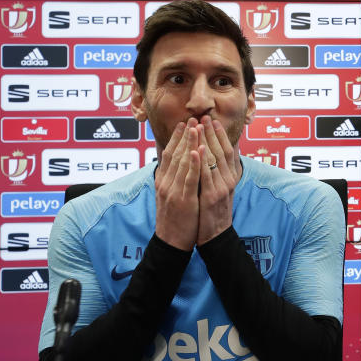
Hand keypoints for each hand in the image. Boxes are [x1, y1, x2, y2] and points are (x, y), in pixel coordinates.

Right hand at [154, 119, 200, 250]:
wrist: (171, 242)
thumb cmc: (175, 218)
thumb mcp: (170, 196)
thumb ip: (173, 179)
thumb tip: (178, 164)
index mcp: (163, 181)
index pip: (169, 154)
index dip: (177, 138)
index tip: (184, 123)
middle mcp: (166, 183)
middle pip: (174, 154)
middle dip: (184, 135)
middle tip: (192, 118)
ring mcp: (173, 191)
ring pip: (181, 162)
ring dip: (188, 143)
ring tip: (195, 127)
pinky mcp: (183, 200)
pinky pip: (188, 179)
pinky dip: (192, 164)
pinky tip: (196, 151)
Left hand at [196, 115, 239, 244]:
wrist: (215, 236)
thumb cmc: (214, 213)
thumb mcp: (221, 190)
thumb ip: (219, 173)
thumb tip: (216, 156)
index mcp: (231, 178)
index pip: (228, 150)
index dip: (220, 134)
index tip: (212, 120)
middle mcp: (229, 180)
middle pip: (222, 151)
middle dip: (212, 133)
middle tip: (205, 116)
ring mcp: (221, 188)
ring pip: (214, 159)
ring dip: (206, 141)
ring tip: (199, 125)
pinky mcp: (211, 197)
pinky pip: (205, 175)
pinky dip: (201, 161)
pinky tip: (197, 149)